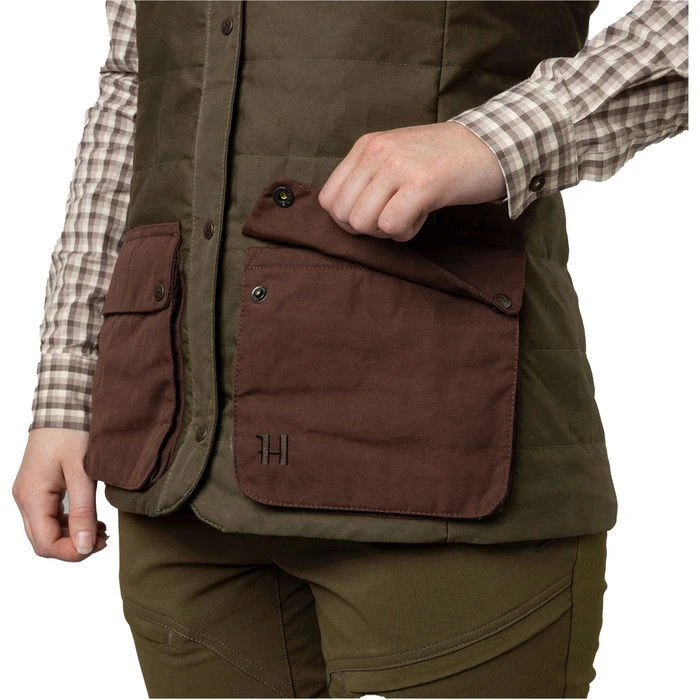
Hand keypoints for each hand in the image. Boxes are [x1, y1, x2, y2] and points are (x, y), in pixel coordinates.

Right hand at [12, 428, 107, 560]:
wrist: (64, 403)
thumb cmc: (72, 432)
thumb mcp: (83, 472)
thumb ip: (83, 511)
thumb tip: (86, 547)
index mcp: (31, 497)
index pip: (44, 543)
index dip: (72, 552)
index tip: (99, 546)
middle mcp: (24, 498)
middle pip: (43, 540)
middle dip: (73, 546)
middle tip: (104, 539)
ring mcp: (30, 492)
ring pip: (46, 529)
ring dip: (72, 535)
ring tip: (102, 530)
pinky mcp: (39, 486)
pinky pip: (50, 515)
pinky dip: (69, 522)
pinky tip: (92, 519)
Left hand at [318, 121, 506, 241]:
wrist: (492, 144)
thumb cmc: (444, 160)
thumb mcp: (396, 157)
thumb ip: (368, 179)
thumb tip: (345, 217)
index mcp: (366, 146)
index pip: (329, 199)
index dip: (348, 219)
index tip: (376, 215)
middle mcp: (377, 152)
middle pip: (343, 215)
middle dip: (366, 229)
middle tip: (395, 217)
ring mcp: (398, 166)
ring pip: (362, 222)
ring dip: (387, 231)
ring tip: (411, 213)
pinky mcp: (422, 184)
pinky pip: (391, 226)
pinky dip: (406, 232)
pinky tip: (423, 216)